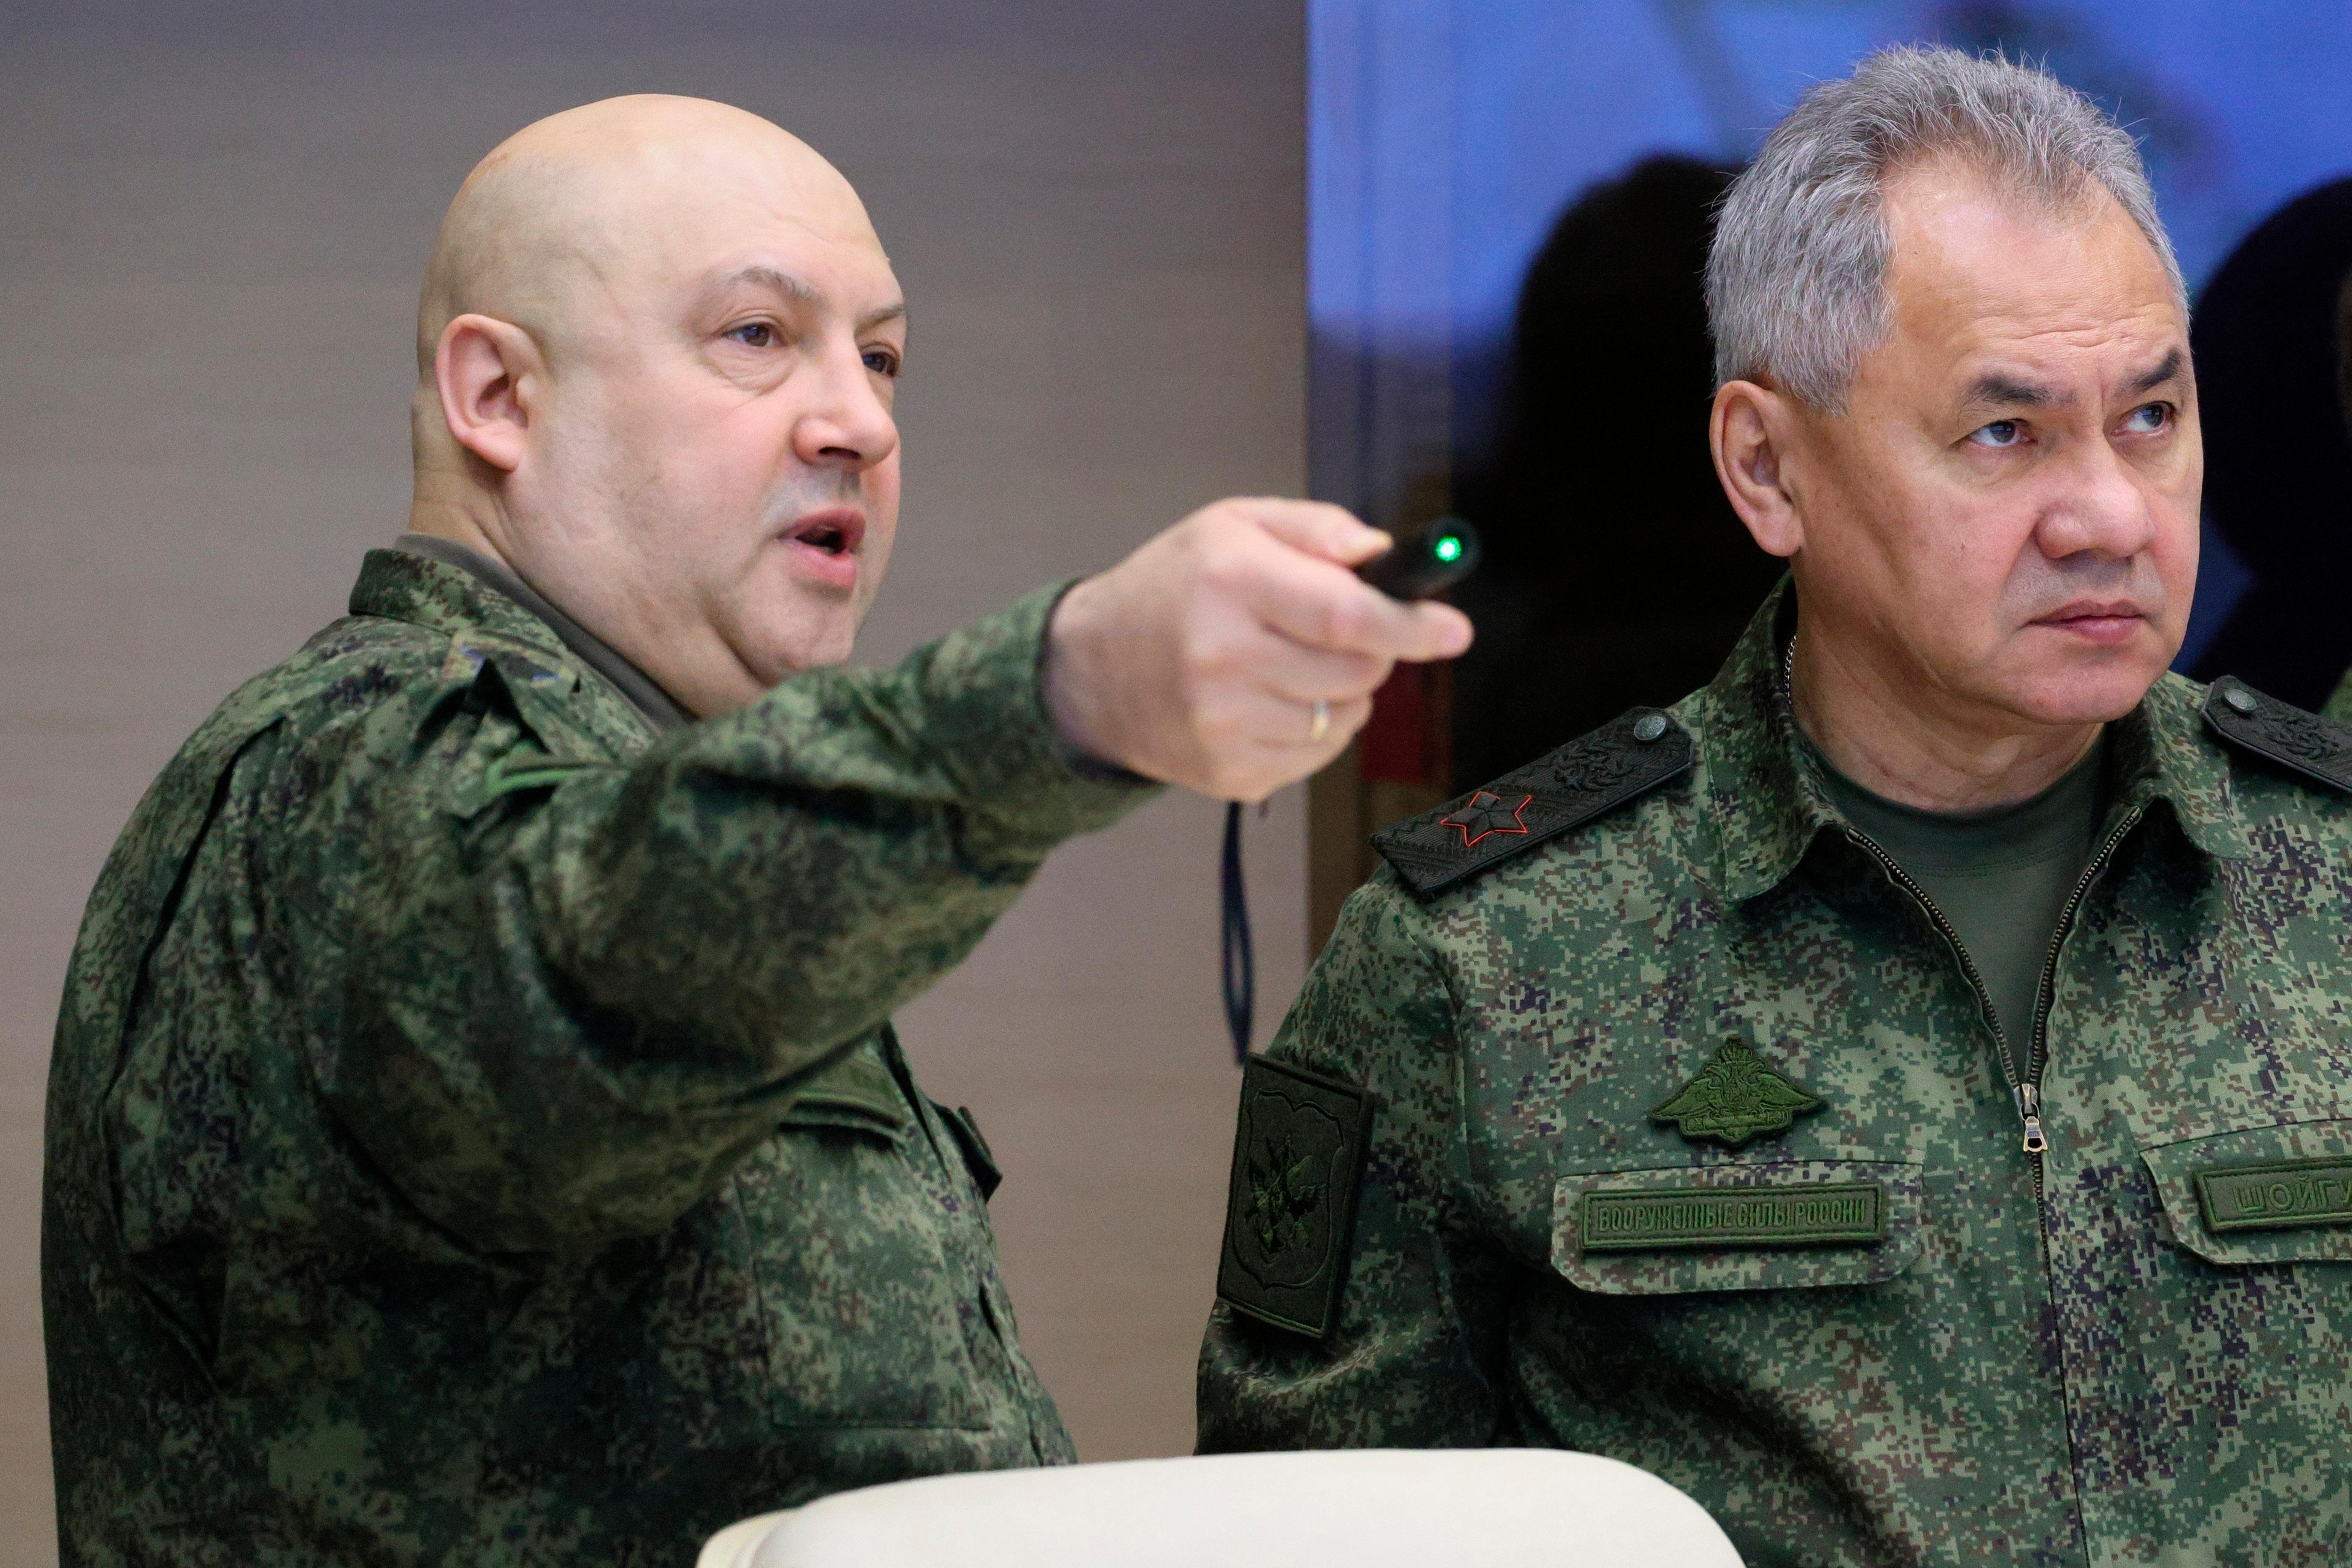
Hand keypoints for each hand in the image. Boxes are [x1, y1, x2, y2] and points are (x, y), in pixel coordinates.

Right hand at [1042, 498, 1473, 800]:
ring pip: (1346, 716)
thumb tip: (1382, 554)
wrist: (1090, 672)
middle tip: (1338, 630)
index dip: (1410, 623)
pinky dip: (1314, 728)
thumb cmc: (1172, 588)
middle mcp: (1223, 657)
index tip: (1453, 629)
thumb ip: (1315, 529)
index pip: (1344, 613)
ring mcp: (1225, 725)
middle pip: (1358, 669)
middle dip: (1373, 649)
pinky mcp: (1230, 773)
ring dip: (1342, 690)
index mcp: (1229, 581)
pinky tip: (1268, 701)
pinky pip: (1318, 754)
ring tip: (1285, 663)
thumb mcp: (1231, 525)